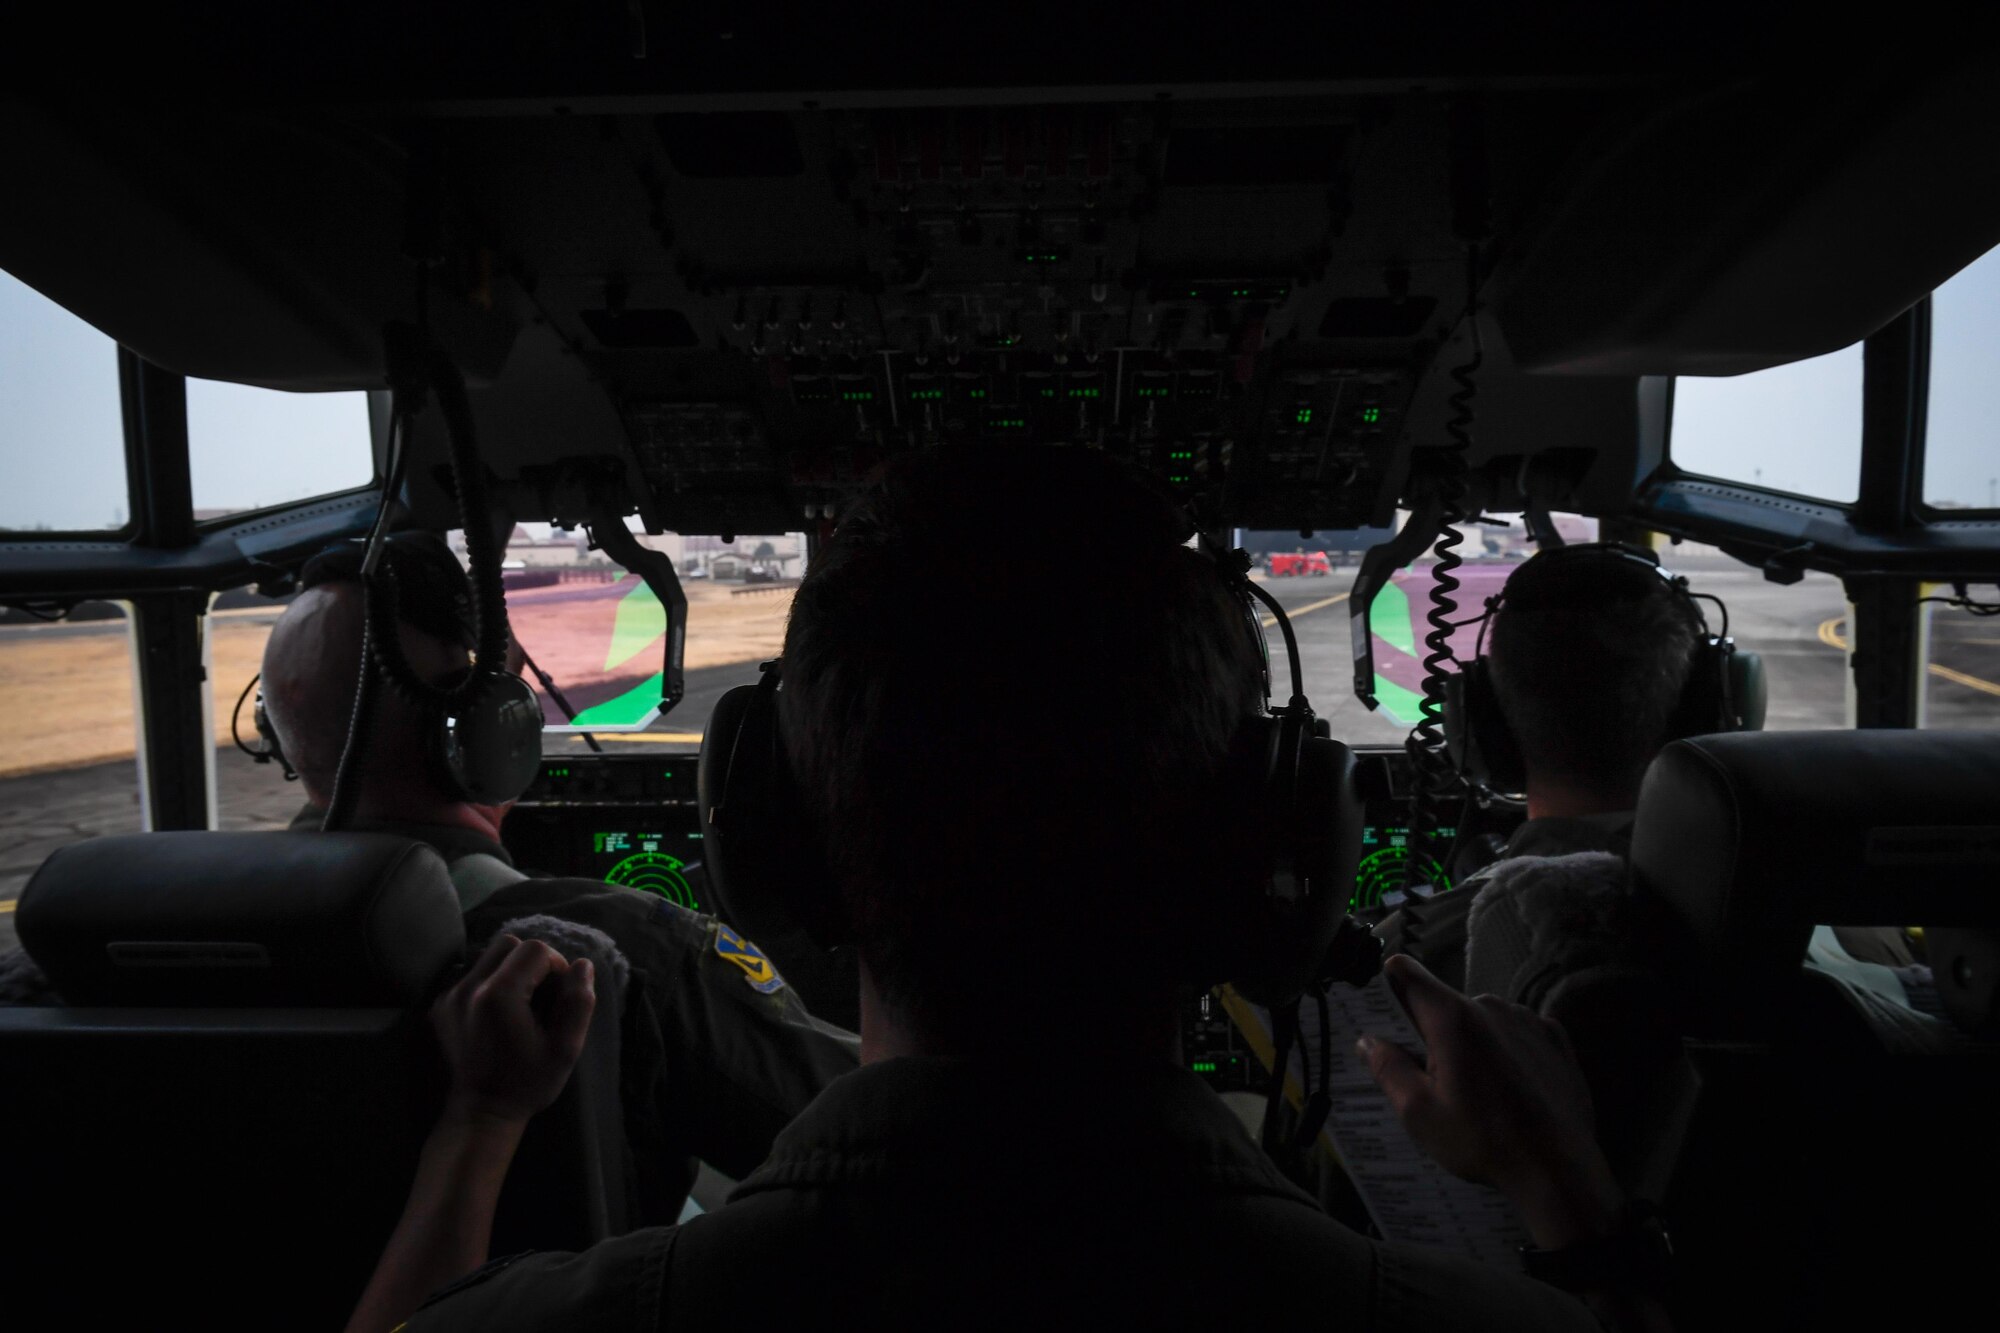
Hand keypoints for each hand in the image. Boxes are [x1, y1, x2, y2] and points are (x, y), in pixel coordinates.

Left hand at [431, 934, 595, 1125]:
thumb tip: (581, 965)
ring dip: (509, 971)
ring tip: (518, 1005)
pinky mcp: (440, 1006)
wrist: (479, 1114)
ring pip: (487, 957)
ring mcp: (450, 997)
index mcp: (500, 995)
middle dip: (531, 962)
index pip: (535, 949)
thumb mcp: (565, 1049)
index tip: (558, 995)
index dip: (556, 966)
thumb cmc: (527, 1084)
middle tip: (540, 996)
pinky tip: (496, 1017)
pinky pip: (471, 977)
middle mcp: (469, 988)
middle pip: (508, 945)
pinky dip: (489, 985)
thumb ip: (578, 1003)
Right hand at [1360, 953, 1621, 1246]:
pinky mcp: (1554, 1036)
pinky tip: (1512, 1089)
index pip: (1405, 973)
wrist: (1559, 1171)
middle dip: (1433, 1035)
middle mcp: (1490, 1006)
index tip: (1385, 1016)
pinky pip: (1515, 1031)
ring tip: (1482, 1094)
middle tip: (1439, 1083)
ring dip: (1472, 1044)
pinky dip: (1506, 1051)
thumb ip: (1388, 1068)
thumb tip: (1368, 1040)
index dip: (1388, 988)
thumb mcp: (1420, 1114)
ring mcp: (1527, 1018)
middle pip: (1444, 1004)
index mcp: (1452, 1019)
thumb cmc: (1485, 1143)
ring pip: (1481, 1019)